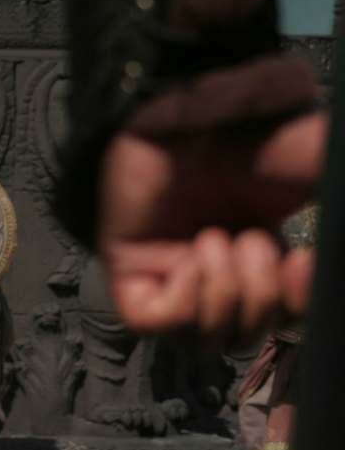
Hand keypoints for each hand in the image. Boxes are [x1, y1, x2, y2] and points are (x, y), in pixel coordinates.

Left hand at [98, 111, 326, 338]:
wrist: (197, 112)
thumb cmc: (254, 136)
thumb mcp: (319, 175)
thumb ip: (340, 222)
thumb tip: (332, 262)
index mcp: (253, 263)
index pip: (276, 321)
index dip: (293, 307)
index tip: (302, 263)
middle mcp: (208, 276)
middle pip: (240, 337)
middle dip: (259, 297)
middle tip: (251, 240)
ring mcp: (164, 276)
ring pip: (200, 338)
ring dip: (224, 292)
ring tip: (217, 239)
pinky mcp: (126, 273)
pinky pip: (155, 323)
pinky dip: (183, 300)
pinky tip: (189, 257)